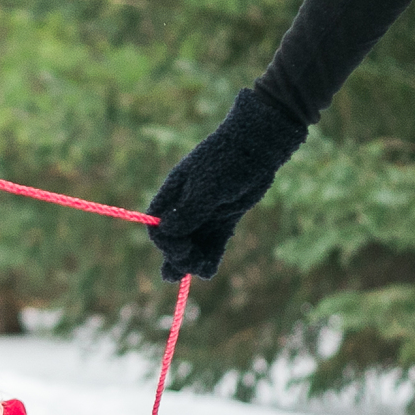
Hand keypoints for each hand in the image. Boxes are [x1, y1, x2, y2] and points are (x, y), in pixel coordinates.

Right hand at [145, 89, 310, 280]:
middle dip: (179, 256)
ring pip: (193, 246)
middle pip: (173, 241)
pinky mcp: (224, 220)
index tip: (182, 247)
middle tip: (192, 261)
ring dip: (193, 262)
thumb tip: (166, 231)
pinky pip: (212, 244)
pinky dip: (210, 258)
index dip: (165, 242)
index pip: (157, 226)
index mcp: (173, 194)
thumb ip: (188, 210)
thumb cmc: (228, 160)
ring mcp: (205, 214)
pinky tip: (210, 269)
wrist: (257, 146)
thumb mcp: (206, 186)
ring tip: (202, 269)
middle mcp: (185, 207)